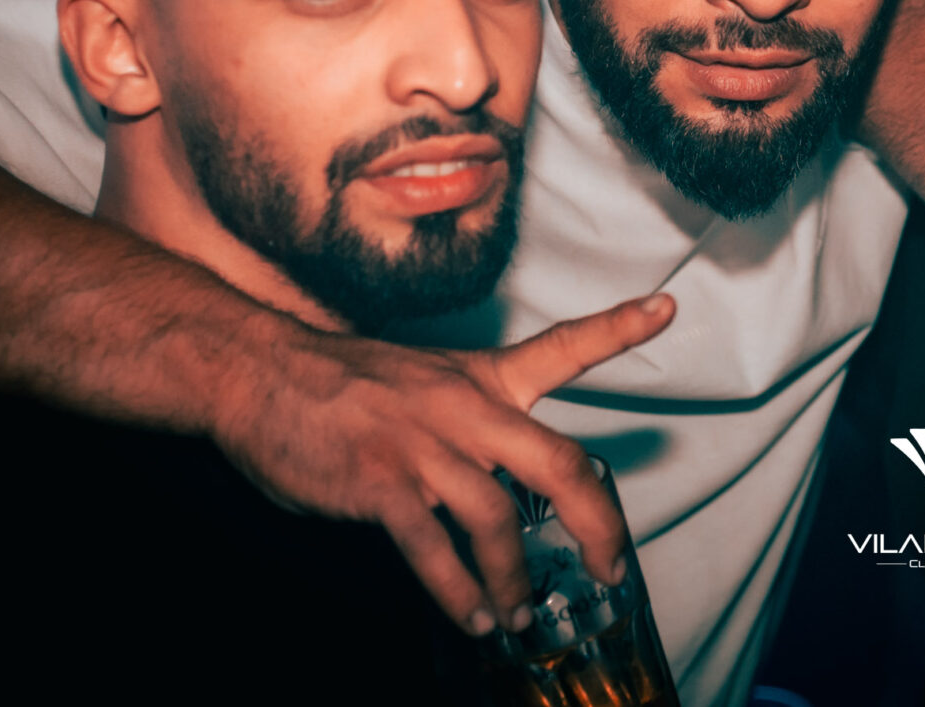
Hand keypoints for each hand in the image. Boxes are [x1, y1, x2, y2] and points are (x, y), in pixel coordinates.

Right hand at [209, 293, 675, 634]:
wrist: (259, 372)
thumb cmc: (342, 382)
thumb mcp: (424, 379)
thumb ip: (473, 419)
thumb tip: (505, 480)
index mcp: (480, 378)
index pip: (562, 347)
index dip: (618, 327)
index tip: (665, 309)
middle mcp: (463, 407)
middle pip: (556, 464)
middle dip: (596, 525)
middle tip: (610, 568)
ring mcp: (421, 445)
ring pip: (496, 520)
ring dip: (514, 579)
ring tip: (519, 614)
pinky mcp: (378, 483)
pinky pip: (432, 549)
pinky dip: (458, 591)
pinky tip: (472, 616)